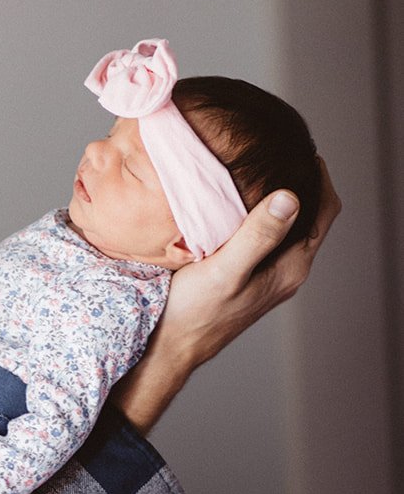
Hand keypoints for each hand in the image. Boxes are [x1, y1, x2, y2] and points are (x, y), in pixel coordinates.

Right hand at [114, 158, 339, 432]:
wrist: (169, 347)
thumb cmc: (193, 313)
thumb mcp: (225, 270)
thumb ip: (258, 236)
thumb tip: (289, 197)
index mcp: (290, 267)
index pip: (325, 211)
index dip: (320, 177)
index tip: (301, 147)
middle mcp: (285, 270)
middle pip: (309, 215)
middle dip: (301, 180)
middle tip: (278, 147)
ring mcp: (266, 274)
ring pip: (286, 225)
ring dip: (278, 195)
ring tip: (258, 164)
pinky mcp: (246, 275)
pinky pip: (264, 235)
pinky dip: (258, 212)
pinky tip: (234, 199)